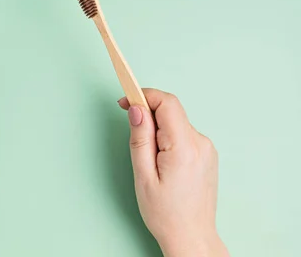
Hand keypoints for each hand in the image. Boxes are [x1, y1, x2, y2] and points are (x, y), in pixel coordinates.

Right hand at [119, 89, 228, 256]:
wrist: (191, 236)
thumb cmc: (165, 212)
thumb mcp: (143, 175)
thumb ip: (140, 138)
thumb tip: (137, 108)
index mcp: (184, 148)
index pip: (167, 103)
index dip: (144, 95)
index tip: (125, 100)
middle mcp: (201, 144)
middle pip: (171, 111)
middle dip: (148, 114)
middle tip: (131, 130)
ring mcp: (207, 149)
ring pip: (176, 122)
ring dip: (158, 128)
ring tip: (148, 158)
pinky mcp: (207, 154)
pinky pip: (184, 134)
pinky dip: (168, 137)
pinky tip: (161, 161)